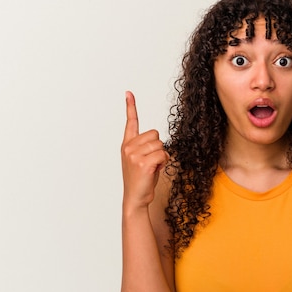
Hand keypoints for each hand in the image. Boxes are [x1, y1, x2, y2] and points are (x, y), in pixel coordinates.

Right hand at [121, 91, 169, 209]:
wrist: (136, 198)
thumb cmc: (141, 180)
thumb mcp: (141, 161)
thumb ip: (145, 148)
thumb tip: (158, 142)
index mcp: (127, 145)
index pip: (130, 122)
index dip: (131, 107)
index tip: (129, 93)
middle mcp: (128, 147)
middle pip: (155, 134)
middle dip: (159, 147)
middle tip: (152, 161)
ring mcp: (134, 155)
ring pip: (160, 145)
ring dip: (162, 156)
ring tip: (153, 167)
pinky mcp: (143, 163)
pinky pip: (163, 154)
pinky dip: (164, 162)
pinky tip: (156, 170)